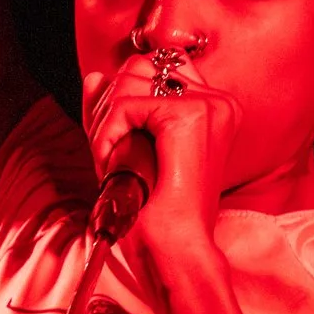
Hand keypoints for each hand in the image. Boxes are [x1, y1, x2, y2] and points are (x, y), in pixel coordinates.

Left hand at [81, 53, 244, 276]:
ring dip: (106, 119)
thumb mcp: (127, 149)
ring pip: (130, 79)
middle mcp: (218, 101)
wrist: (175, 248)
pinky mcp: (189, 115)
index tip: (117, 138)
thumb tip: (94, 77)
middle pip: (140, 65)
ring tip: (111, 159)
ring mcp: (208, 105)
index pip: (156, 66)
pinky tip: (111, 163)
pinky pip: (126, 104)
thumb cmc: (156, 211)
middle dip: (111, 103)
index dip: (124, 95)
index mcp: (214, 108)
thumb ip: (112, 111)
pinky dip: (107, 132)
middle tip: (110, 150)